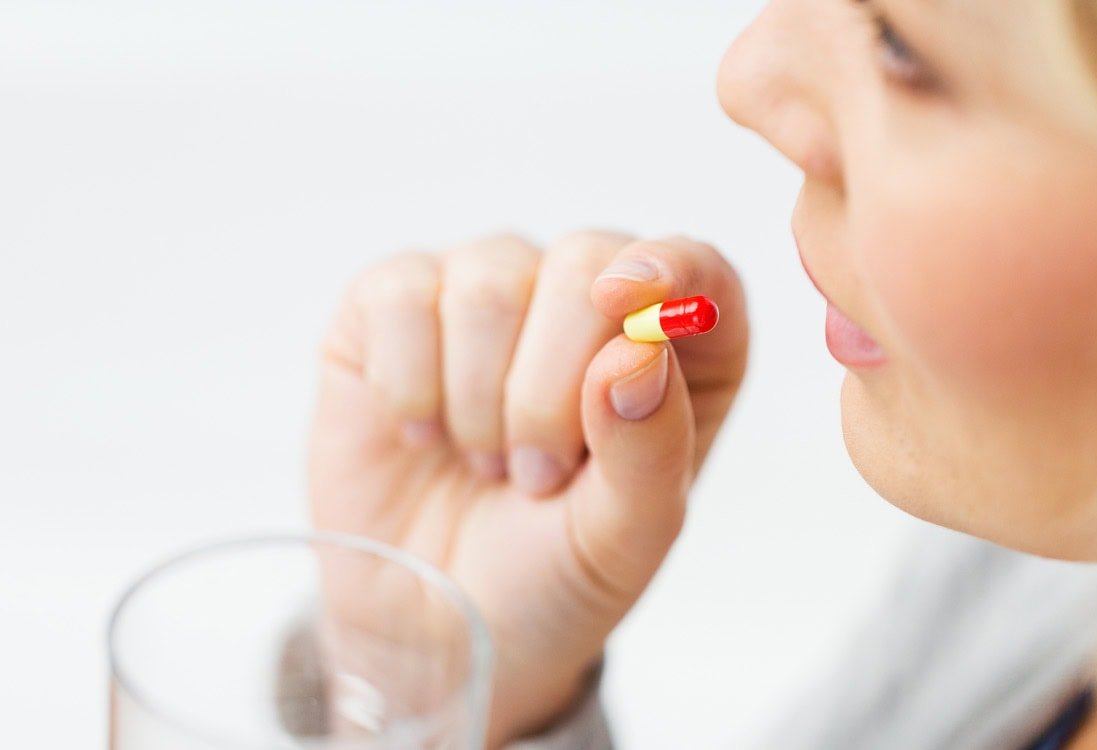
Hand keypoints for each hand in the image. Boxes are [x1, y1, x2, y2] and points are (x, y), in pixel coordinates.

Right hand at [308, 231, 746, 745]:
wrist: (429, 624)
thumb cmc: (548, 575)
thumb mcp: (623, 540)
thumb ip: (651, 449)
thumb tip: (638, 349)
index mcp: (679, 353)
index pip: (699, 268)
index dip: (667, 268)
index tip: (624, 303)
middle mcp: (588, 301)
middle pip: (586, 263)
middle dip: (552, 386)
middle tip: (536, 478)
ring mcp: (491, 291)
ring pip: (490, 282)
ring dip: (480, 399)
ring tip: (485, 465)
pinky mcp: (397, 303)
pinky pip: (402, 294)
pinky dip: (408, 381)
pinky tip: (420, 435)